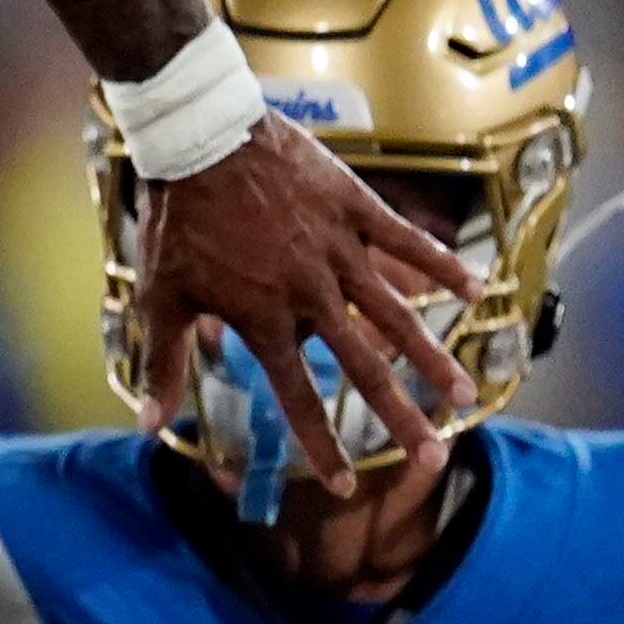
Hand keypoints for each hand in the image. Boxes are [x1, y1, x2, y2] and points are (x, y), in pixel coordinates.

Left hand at [135, 115, 477, 484]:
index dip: (321, 443)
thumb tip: (148, 424)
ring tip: (464, 393)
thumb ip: (164, 361)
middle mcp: (309, 292)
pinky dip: (439, 263)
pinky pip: (404, 239)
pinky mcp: (353, 207)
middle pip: (363, 366)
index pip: (297, 394)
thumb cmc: (178, 219)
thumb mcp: (161, 294)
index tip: (345, 485)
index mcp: (264, 318)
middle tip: (434, 455)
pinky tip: (475, 289)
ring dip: (431, 355)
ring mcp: (336, 249)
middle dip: (400, 416)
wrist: (199, 138)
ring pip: (395, 312)